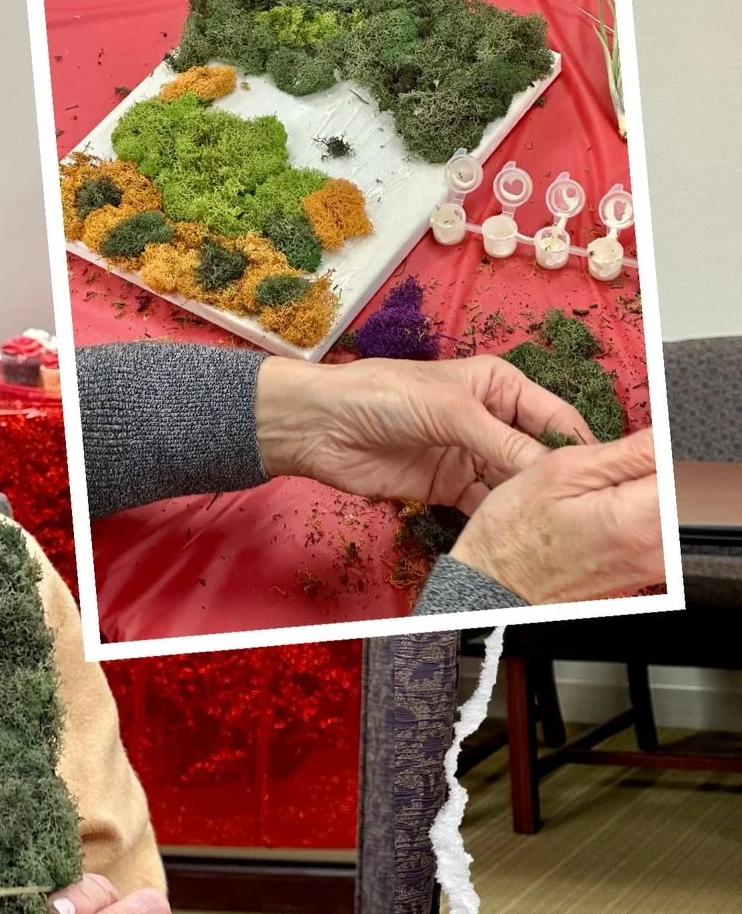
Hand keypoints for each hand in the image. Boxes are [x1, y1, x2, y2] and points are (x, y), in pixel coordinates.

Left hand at [253, 355, 595, 511]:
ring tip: (545, 520)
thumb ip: (500, 439)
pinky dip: (496, 515)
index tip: (591, 471)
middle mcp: (489, 419)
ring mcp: (468, 455)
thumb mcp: (449, 408)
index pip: (552, 414)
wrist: (322, 426)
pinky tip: (511, 528)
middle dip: (550, 476)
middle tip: (572, 504)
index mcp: (498, 385)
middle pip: (535, 452)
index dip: (573, 441)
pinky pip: (483, 503)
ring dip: (524, 499)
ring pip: (512, 481)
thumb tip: (546, 465)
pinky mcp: (447, 486)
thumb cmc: (380, 394)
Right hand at [450, 427, 663, 603]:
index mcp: (638, 518)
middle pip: (683, 488)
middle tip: (608, 470)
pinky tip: (606, 513)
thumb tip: (666, 434)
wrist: (496, 585)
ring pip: (675, 509)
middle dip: (654, 468)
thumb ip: (627, 452)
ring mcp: (653, 566)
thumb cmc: (514, 532)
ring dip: (647, 491)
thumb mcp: (561, 470)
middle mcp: (656, 548)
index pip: (680, 463)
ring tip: (601, 494)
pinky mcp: (646, 573)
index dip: (655, 446)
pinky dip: (642, 514)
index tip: (627, 449)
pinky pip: (663, 531)